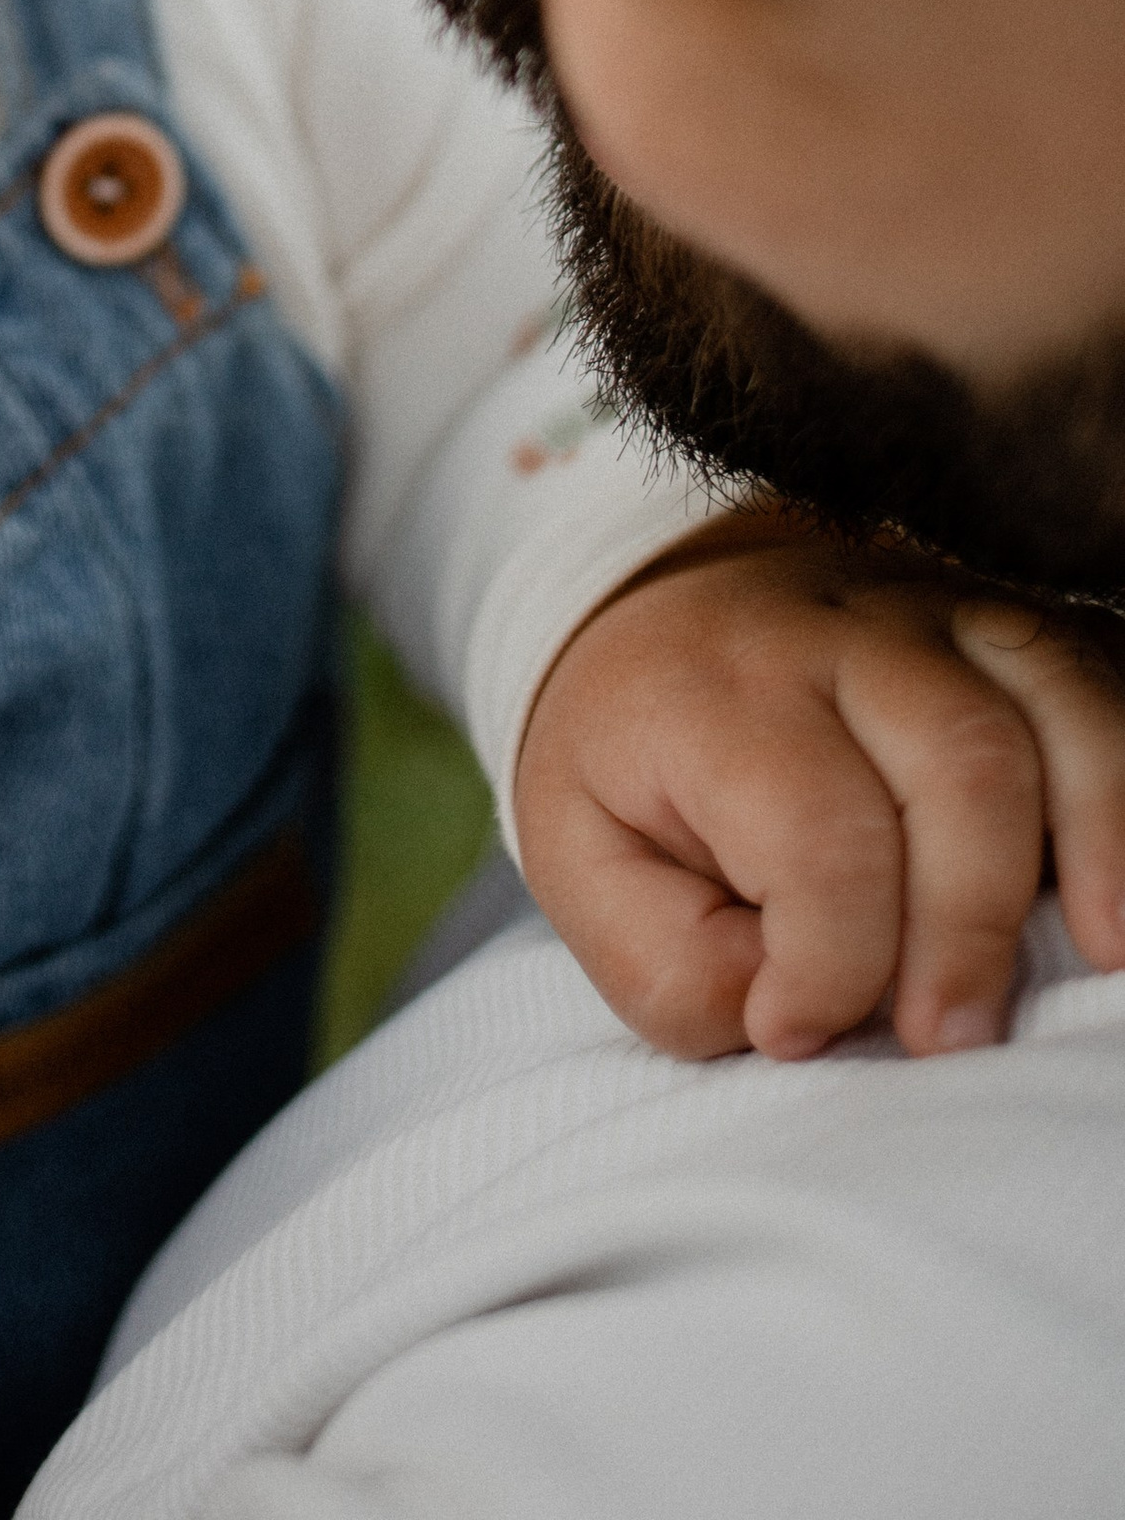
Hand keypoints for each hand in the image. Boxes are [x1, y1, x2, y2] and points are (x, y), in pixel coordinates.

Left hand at [512, 514, 1124, 1061]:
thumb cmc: (634, 770)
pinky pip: (1098, 684)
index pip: (817, 829)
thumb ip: (670, 963)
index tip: (794, 1033)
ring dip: (1096, 845)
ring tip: (1093, 961)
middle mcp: (842, 631)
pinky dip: (1123, 789)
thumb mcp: (583, 868)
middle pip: (962, 761)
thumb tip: (794, 1019)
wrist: (662, 611)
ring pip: (1056, 706)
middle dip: (971, 926)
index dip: (829, 962)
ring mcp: (940, 613)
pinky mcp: (1010, 627)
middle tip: (947, 1041)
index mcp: (719, 688)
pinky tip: (1113, 890)